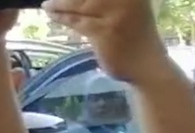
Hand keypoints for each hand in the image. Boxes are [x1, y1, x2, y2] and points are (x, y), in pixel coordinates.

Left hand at [43, 0, 166, 83]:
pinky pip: (77, 20)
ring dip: (59, 4)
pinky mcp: (105, 30)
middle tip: (49, 0)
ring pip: (80, 4)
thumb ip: (106, 2)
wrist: (146, 63)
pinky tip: (52, 15)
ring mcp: (117, 13)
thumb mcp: (126, 8)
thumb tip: (75, 0)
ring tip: (47, 5)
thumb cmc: (134, 35)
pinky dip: (62, 17)